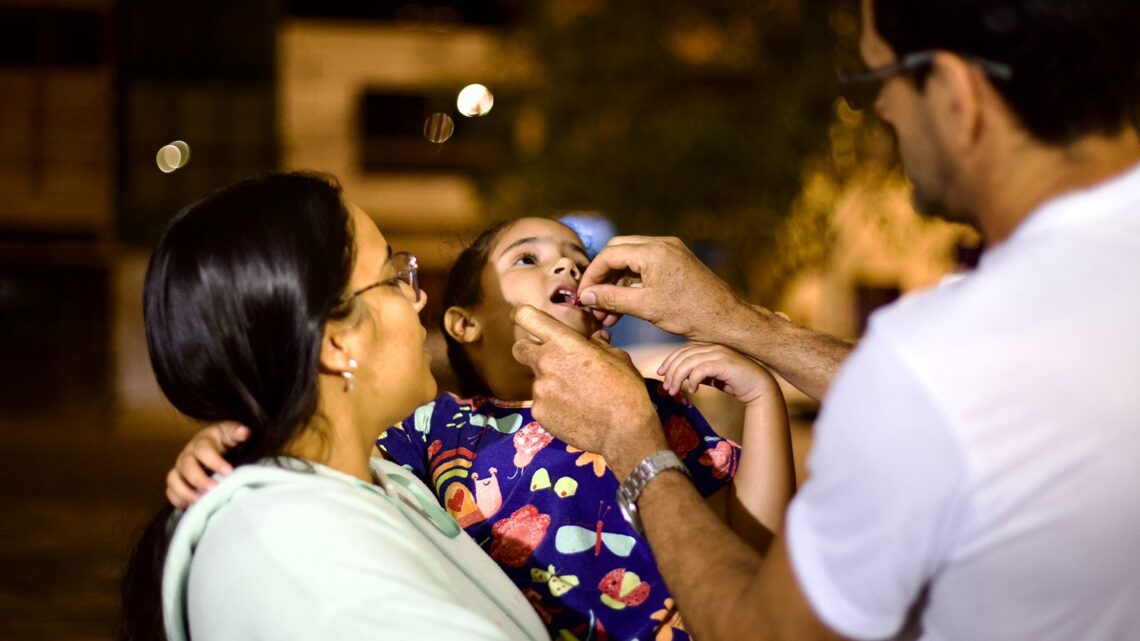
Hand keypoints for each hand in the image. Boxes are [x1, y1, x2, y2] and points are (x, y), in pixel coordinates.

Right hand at [166, 421, 249, 507]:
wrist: (213, 444)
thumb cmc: (224, 440)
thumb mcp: (230, 432)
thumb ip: (236, 432)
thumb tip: (244, 432)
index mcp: (202, 442)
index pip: (204, 450)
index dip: (214, 462)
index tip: (229, 472)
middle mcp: (187, 455)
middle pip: (186, 466)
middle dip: (199, 479)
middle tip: (213, 489)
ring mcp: (180, 469)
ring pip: (173, 479)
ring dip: (185, 492)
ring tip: (200, 501)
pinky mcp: (177, 481)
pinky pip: (170, 491)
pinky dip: (178, 499)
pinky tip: (191, 506)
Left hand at [511, 304, 666, 478]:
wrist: (623, 431)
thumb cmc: (624, 389)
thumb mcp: (618, 358)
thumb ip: (599, 344)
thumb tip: (597, 338)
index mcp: (564, 343)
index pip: (527, 317)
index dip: (520, 314)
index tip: (520, 317)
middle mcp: (545, 363)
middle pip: (520, 349)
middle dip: (529, 350)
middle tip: (549, 359)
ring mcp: (539, 390)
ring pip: (537, 380)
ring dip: (550, 383)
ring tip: (576, 396)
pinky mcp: (539, 413)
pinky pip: (542, 403)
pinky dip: (554, 405)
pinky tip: (573, 412)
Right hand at [578, 236, 742, 339]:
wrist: (727, 320)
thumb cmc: (691, 313)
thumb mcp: (645, 307)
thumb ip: (612, 299)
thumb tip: (586, 297)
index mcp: (653, 251)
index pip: (609, 255)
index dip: (592, 276)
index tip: (583, 296)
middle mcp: (662, 245)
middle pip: (618, 253)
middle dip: (602, 278)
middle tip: (592, 301)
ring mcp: (670, 252)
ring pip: (631, 263)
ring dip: (617, 285)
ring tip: (606, 315)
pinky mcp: (676, 264)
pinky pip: (646, 269)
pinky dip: (633, 286)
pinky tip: (623, 309)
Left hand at [658, 343, 777, 406]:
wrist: (760, 387)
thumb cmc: (737, 382)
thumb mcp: (714, 376)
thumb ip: (700, 373)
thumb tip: (683, 379)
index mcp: (710, 348)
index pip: (683, 351)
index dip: (669, 361)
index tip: (660, 373)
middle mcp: (713, 347)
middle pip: (683, 356)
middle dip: (671, 372)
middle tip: (667, 388)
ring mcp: (719, 353)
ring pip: (689, 362)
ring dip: (678, 378)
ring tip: (674, 391)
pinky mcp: (724, 363)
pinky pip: (701, 369)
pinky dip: (693, 379)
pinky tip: (694, 390)